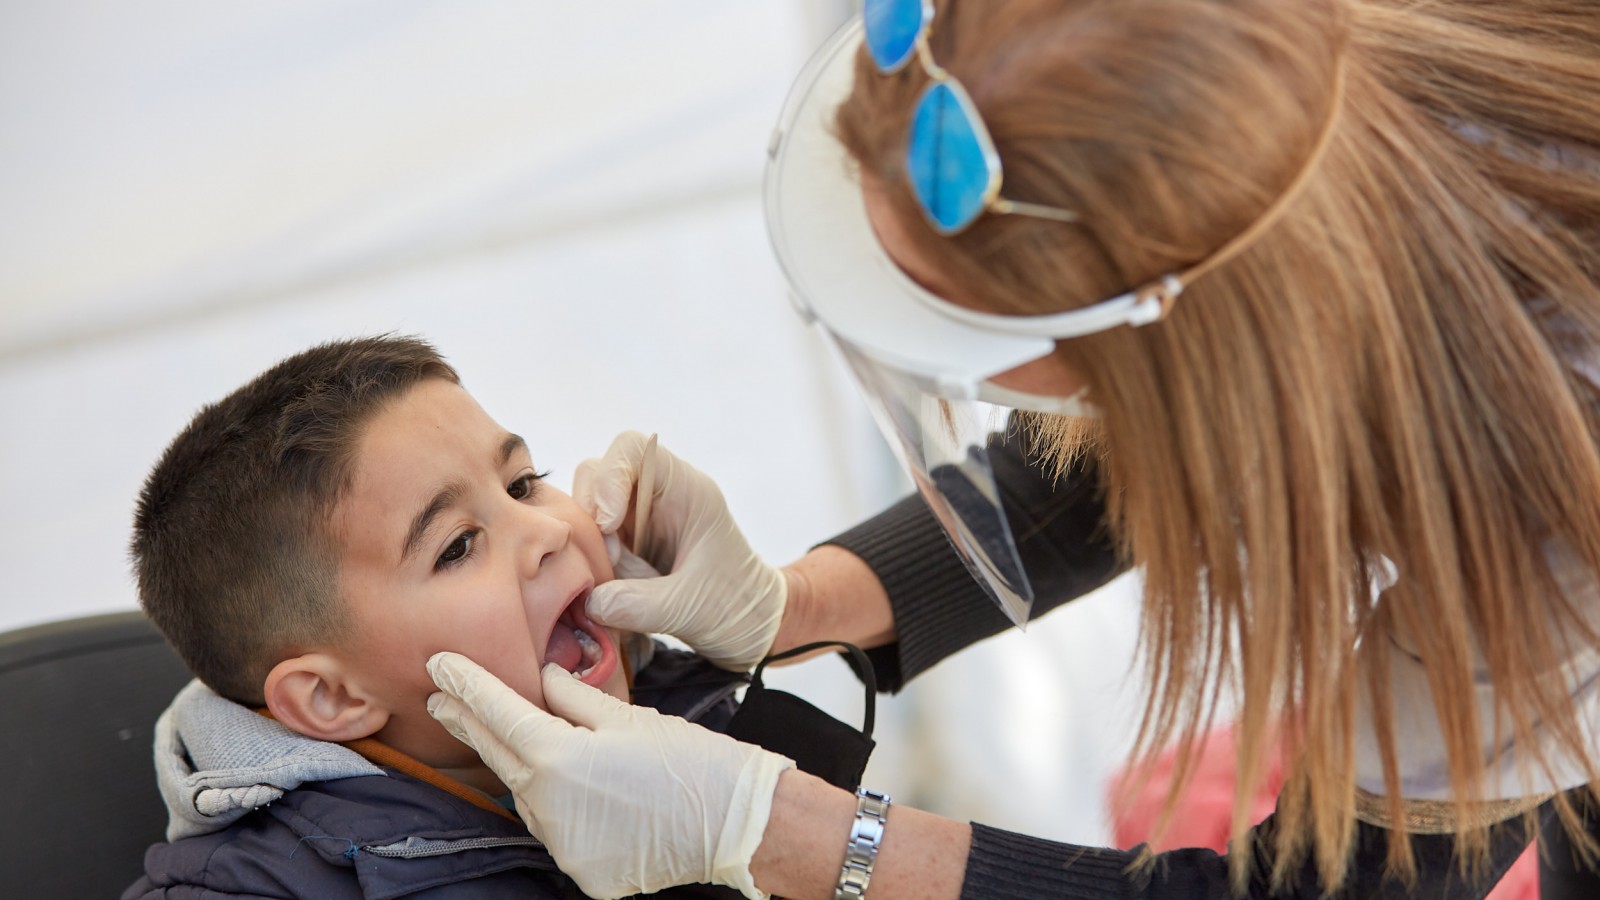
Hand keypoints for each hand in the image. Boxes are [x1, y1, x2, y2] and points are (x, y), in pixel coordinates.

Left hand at [427, 652, 794, 898]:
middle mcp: (547, 806)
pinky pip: (556, 829)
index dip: (465, 685)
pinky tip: (585, 793)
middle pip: (498, 755)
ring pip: (527, 795)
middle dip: (469, 723)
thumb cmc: (687, 759)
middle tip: (441, 696)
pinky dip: (561, 808)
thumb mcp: (628, 716)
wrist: (735, 820)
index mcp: (556, 757)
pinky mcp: (579, 870)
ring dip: (526, 769)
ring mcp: (561, 844)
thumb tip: (541, 675)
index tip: (438, 665)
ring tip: (542, 745)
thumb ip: (573, 696)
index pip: (496, 713)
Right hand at [573, 430, 786, 669]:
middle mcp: (657, 497)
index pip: (634, 448)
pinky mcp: (624, 547)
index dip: (609, 476)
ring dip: (587, 543)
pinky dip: (587, 562)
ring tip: (612, 580)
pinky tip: (607, 589)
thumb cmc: (736, 607)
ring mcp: (637, 520)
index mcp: (687, 491)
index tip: (608, 524)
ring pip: (587, 508)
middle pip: (598, 473)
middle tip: (607, 560)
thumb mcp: (691, 609)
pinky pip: (589, 541)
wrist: (749, 627)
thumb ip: (640, 605)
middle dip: (589, 514)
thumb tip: (590, 601)